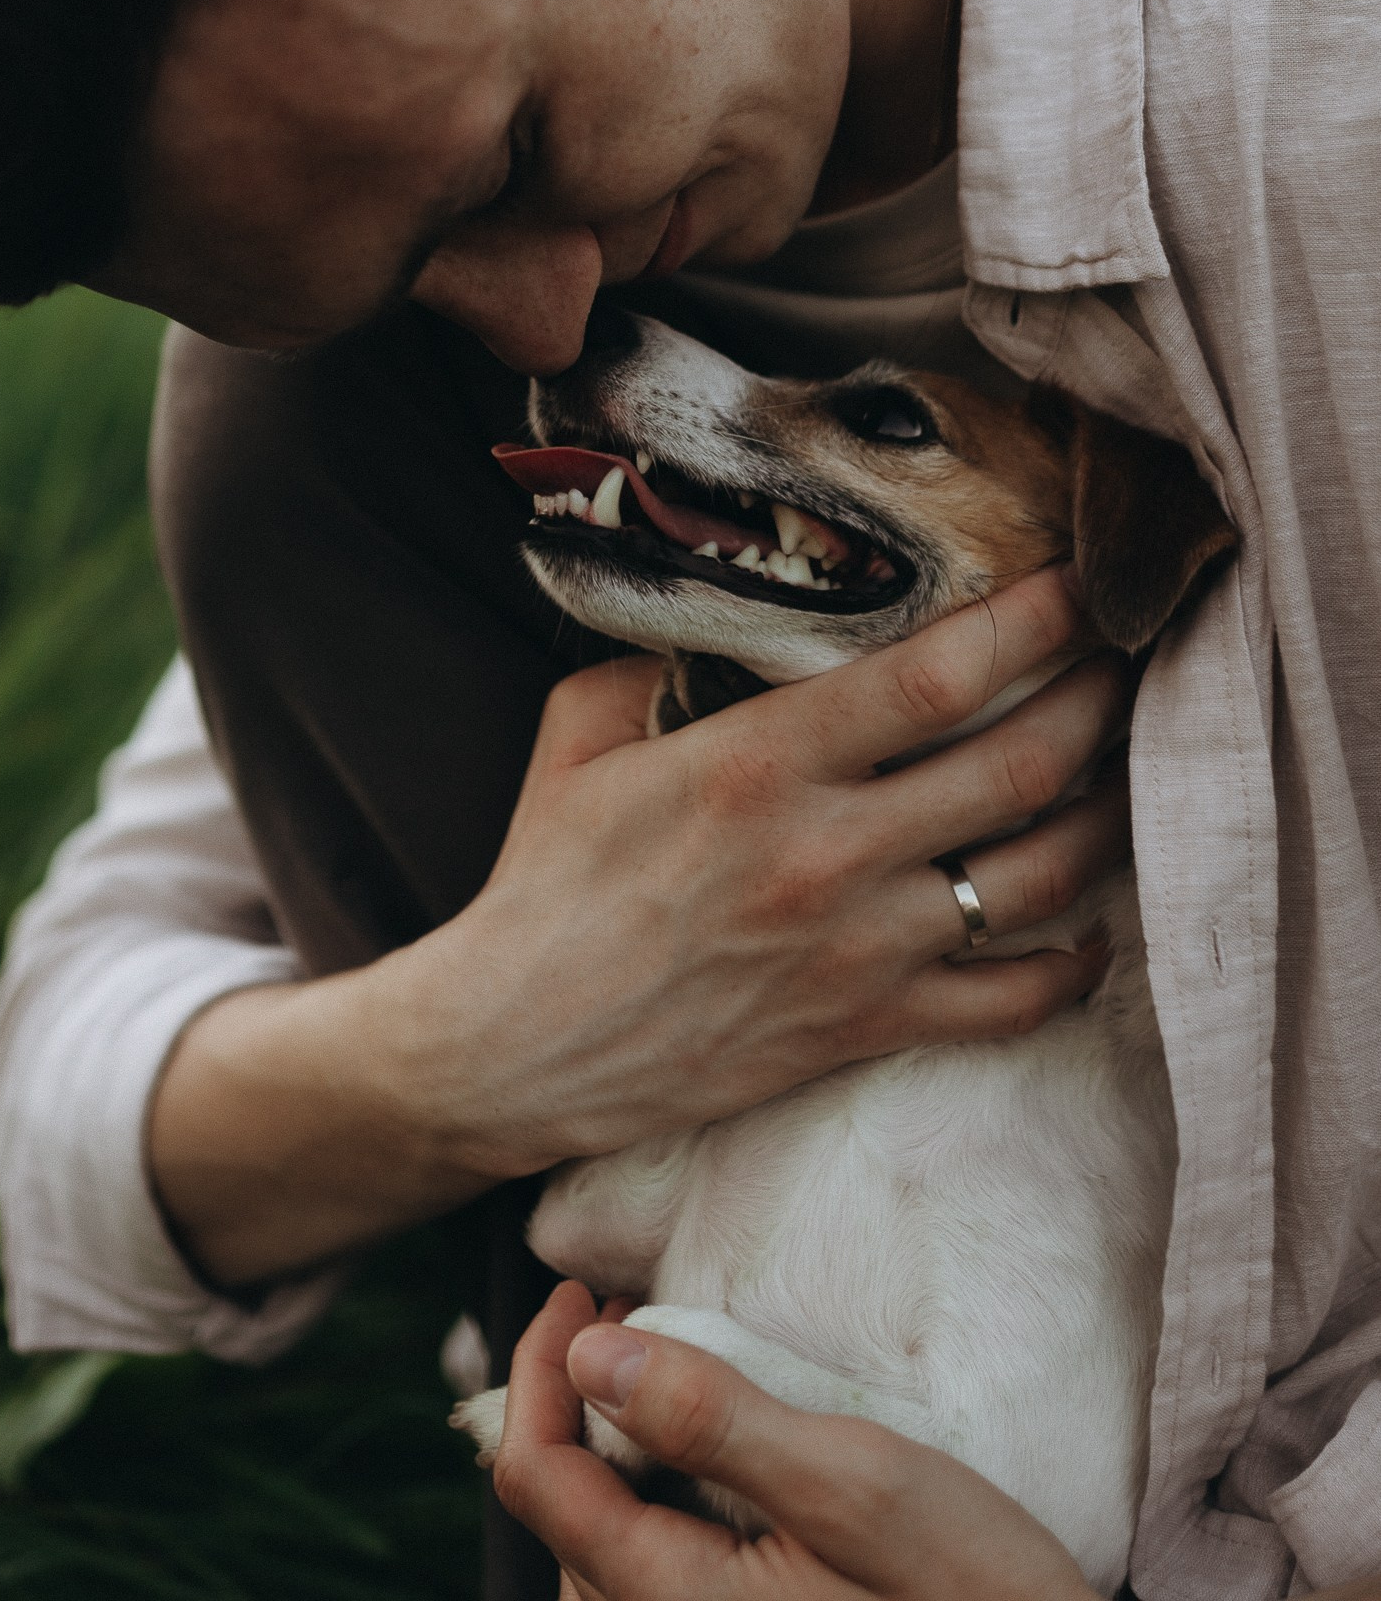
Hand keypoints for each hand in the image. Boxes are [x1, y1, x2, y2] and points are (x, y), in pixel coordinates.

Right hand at [152, 567, 1128, 1284]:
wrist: (508, 1046)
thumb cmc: (541, 884)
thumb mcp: (580, 736)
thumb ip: (658, 666)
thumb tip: (725, 628)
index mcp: (757, 764)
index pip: (934, 677)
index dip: (1029, 623)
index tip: (1077, 587)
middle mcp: (827, 853)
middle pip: (1018, 767)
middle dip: (1096, 706)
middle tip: (1125, 669)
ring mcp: (859, 950)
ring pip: (1039, 879)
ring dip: (1104, 820)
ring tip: (1125, 775)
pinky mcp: (865, 1029)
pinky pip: (1010, 1001)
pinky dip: (1070, 963)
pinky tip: (1087, 928)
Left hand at [494, 1281, 1096, 1600]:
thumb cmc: (971, 1594)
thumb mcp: (854, 1482)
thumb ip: (713, 1420)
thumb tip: (591, 1356)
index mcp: (671, 1600)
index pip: (537, 1478)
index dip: (535, 1369)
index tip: (582, 1293)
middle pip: (559, 1514)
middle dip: (570, 1401)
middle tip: (621, 1313)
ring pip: (601, 1550)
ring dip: (608, 1451)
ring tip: (658, 1371)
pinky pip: (651, 1582)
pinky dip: (649, 1504)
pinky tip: (700, 1460)